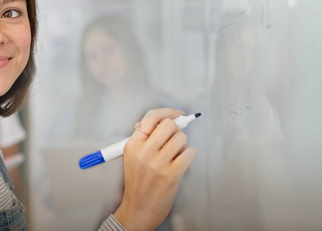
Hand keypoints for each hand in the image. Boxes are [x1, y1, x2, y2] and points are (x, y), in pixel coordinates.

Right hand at [114, 108, 197, 230]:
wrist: (139, 209)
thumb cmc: (138, 183)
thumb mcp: (132, 158)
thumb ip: (143, 139)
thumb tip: (161, 121)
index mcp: (132, 145)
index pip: (151, 117)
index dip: (167, 112)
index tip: (177, 114)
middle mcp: (143, 152)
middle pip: (169, 124)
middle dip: (176, 130)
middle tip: (175, 140)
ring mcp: (157, 164)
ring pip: (181, 138)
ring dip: (183, 145)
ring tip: (176, 155)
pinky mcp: (171, 174)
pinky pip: (190, 153)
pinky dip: (189, 155)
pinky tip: (181, 163)